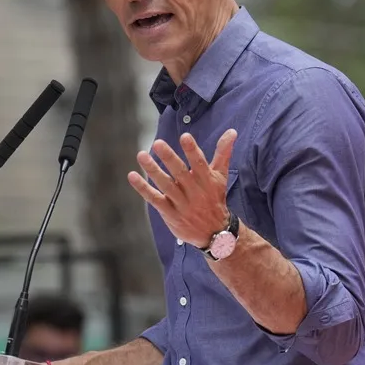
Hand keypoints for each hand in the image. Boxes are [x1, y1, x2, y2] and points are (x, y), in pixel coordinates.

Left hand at [128, 129, 236, 247]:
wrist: (215, 233)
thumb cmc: (215, 198)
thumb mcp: (221, 176)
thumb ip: (223, 153)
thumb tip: (232, 131)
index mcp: (206, 180)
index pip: (199, 163)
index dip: (192, 150)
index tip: (185, 137)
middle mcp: (194, 191)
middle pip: (180, 173)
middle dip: (169, 158)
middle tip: (158, 143)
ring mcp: (181, 203)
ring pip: (165, 185)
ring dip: (153, 170)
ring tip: (141, 155)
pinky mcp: (170, 213)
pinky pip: (155, 199)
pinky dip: (143, 189)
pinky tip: (132, 176)